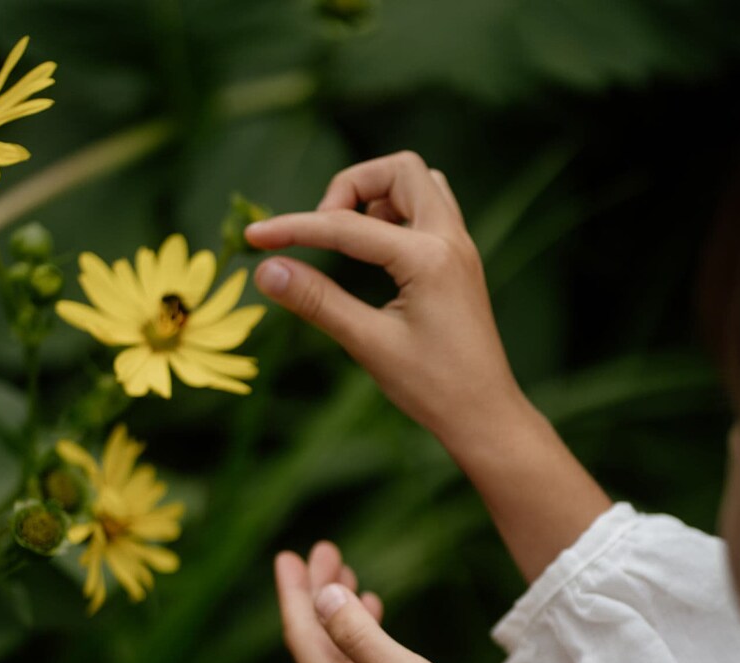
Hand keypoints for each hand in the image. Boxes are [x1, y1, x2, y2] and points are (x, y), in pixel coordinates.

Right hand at [245, 151, 523, 443]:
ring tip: (351, 239)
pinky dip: (397, 216)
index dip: (294, 229)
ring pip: (419, 184)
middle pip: (399, 169)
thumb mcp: (368, 344)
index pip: (347, 227)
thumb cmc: (434, 388)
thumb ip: (317, 301)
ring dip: (379, 196)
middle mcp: (451, 241)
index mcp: (429, 259)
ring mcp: (460, 249)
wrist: (485, 416)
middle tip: (325, 231)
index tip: (254, 239)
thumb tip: (265, 271)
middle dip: (351, 187)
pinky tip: (375, 254)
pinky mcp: (459, 263)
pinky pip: (429, 211)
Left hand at [275, 541, 530, 662]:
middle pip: (315, 640)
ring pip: (337, 651)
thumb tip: (323, 598)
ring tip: (347, 572)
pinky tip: (374, 616)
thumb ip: (360, 636)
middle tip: (324, 551)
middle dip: (315, 593)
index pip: (302, 634)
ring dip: (338, 610)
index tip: (289, 556)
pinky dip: (360, 634)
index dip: (294, 594)